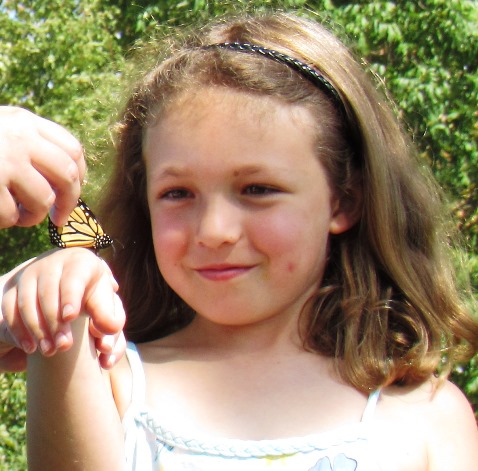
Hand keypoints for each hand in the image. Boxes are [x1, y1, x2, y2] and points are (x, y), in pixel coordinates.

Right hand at [0, 106, 85, 227]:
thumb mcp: (1, 129)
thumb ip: (29, 143)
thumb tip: (66, 179)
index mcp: (24, 121)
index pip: (73, 149)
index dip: (80, 175)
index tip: (73, 191)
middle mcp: (20, 137)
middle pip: (68, 175)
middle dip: (69, 202)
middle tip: (61, 217)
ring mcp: (6, 159)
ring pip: (45, 198)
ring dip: (35, 216)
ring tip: (20, 217)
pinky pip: (12, 214)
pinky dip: (8, 221)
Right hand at [1, 249, 125, 370]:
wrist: (73, 284)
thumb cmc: (94, 295)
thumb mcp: (106, 302)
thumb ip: (110, 316)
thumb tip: (109, 330)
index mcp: (80, 262)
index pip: (72, 278)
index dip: (70, 297)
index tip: (70, 318)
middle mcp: (53, 263)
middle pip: (48, 292)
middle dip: (54, 321)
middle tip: (63, 346)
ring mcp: (30, 273)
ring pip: (26, 300)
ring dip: (36, 328)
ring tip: (49, 351)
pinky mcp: (14, 287)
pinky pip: (10, 307)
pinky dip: (18, 329)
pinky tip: (30, 347)